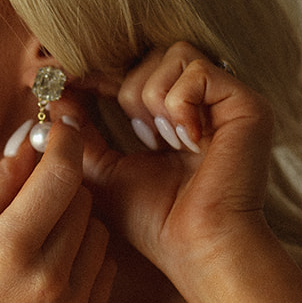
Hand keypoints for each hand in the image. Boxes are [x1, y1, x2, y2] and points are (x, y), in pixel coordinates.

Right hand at [0, 121, 116, 302]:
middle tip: (34, 194)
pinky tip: (51, 269)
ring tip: (39, 238)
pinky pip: (104, 268)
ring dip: (76, 223)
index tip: (61, 131)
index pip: (61, 175)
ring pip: (99, 232)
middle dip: (62, 187)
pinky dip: (85, 257)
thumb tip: (31, 143)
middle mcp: (49, 277)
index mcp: (10, 248)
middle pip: (82, 200)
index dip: (66, 143)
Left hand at [75, 43, 274, 302]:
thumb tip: (54, 94)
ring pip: (172, 55)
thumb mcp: (102, 170)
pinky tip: (187, 140)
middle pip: (152, 52)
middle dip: (129, 92)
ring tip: (165, 143)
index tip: (67, 82)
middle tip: (142, 138)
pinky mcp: (247, 105)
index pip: (136, 67)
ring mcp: (229, 101)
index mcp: (176, 113)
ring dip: (152, 100)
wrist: (197, 249)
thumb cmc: (156, 221)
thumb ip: (79, 132)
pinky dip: (179, 105)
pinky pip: (197, 72)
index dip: (101, 71)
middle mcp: (206, 101)